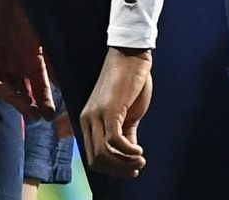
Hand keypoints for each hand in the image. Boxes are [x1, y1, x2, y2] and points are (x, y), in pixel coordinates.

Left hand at [0, 0, 56, 118]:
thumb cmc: (30, 11)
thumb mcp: (46, 38)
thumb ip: (54, 60)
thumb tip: (68, 82)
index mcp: (34, 59)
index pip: (40, 87)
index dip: (45, 101)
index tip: (52, 114)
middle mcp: (17, 64)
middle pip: (23, 92)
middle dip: (30, 105)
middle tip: (38, 116)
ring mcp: (0, 61)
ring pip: (7, 89)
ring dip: (16, 100)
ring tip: (27, 108)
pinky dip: (0, 88)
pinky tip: (10, 93)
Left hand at [80, 47, 151, 178]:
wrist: (131, 56)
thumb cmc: (130, 83)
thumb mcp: (127, 114)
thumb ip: (126, 134)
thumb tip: (131, 156)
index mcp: (89, 121)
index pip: (93, 157)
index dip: (112, 170)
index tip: (131, 170)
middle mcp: (88, 119)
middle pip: (96, 160)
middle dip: (118, 170)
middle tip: (137, 167)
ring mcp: (96, 114)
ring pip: (103, 154)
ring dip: (124, 163)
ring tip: (140, 160)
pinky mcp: (109, 109)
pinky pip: (113, 141)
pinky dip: (128, 152)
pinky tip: (139, 151)